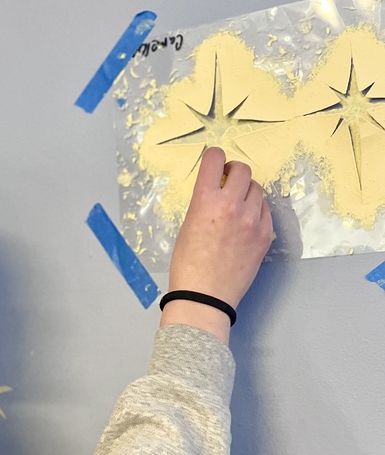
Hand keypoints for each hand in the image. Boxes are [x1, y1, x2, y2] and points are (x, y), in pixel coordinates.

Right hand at [161, 147, 272, 340]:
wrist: (204, 297)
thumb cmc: (188, 266)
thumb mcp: (188, 226)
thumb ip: (204, 203)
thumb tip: (217, 190)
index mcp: (206, 201)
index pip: (215, 159)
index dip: (215, 157)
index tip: (216, 163)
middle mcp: (232, 206)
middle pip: (242, 170)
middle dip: (234, 173)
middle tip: (228, 183)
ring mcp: (252, 221)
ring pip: (257, 189)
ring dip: (247, 192)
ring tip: (238, 207)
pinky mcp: (264, 236)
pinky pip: (266, 211)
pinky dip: (257, 211)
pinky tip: (246, 223)